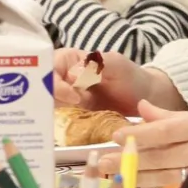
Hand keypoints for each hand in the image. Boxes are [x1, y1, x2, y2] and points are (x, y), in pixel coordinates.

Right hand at [52, 49, 181, 114]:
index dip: (55, 81)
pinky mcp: (72, 115)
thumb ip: (95, 65)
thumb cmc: (130, 77)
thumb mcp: (116, 64)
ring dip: (54, 112)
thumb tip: (72, 75)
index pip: (49, 67)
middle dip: (50, 98)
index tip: (73, 96)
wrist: (144, 99)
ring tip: (70, 117)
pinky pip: (58, 118)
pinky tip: (67, 127)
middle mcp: (63, 78)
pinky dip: (59, 123)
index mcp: (70, 60)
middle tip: (71, 108)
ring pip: (47, 104)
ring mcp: (66, 98)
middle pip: (43, 87)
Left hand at [88, 101, 187, 187]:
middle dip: (132, 159)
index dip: (142, 134)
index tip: (116, 135)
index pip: (170, 130)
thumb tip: (141, 109)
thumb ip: (172, 116)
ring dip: (139, 177)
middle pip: (166, 156)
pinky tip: (138, 187)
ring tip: (114, 175)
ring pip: (171, 176)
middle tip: (104, 161)